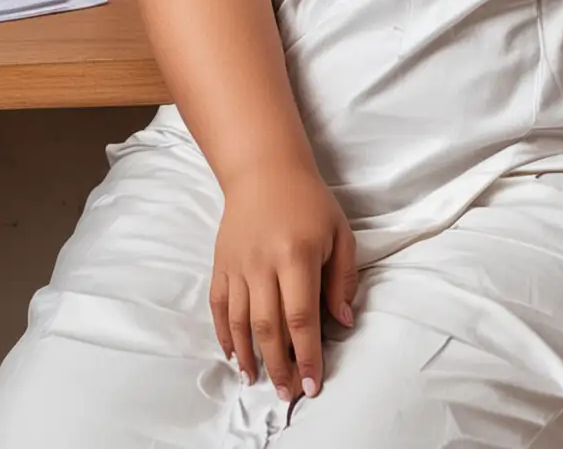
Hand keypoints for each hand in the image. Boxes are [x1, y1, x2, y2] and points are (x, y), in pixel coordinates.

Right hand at [209, 162, 358, 404]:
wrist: (264, 169)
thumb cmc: (309, 201)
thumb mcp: (339, 232)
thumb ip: (343, 278)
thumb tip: (342, 322)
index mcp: (297, 255)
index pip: (302, 317)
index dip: (308, 355)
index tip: (313, 384)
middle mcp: (264, 263)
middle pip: (268, 327)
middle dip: (280, 366)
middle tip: (288, 392)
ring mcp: (238, 265)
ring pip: (240, 322)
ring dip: (250, 356)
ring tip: (259, 381)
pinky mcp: (221, 263)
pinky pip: (218, 306)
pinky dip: (224, 334)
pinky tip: (234, 354)